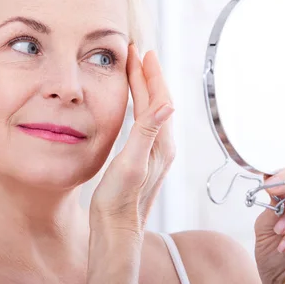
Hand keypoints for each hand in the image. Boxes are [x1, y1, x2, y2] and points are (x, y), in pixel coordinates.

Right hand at [90, 44, 174, 233]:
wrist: (116, 230)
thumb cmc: (120, 201)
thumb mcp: (132, 163)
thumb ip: (148, 132)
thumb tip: (168, 102)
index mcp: (161, 143)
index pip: (159, 98)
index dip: (150, 74)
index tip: (142, 53)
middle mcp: (162, 145)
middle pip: (158, 101)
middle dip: (148, 76)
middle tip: (138, 54)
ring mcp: (155, 152)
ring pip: (152, 111)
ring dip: (144, 89)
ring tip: (135, 71)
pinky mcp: (144, 159)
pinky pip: (145, 123)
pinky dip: (139, 106)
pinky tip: (134, 106)